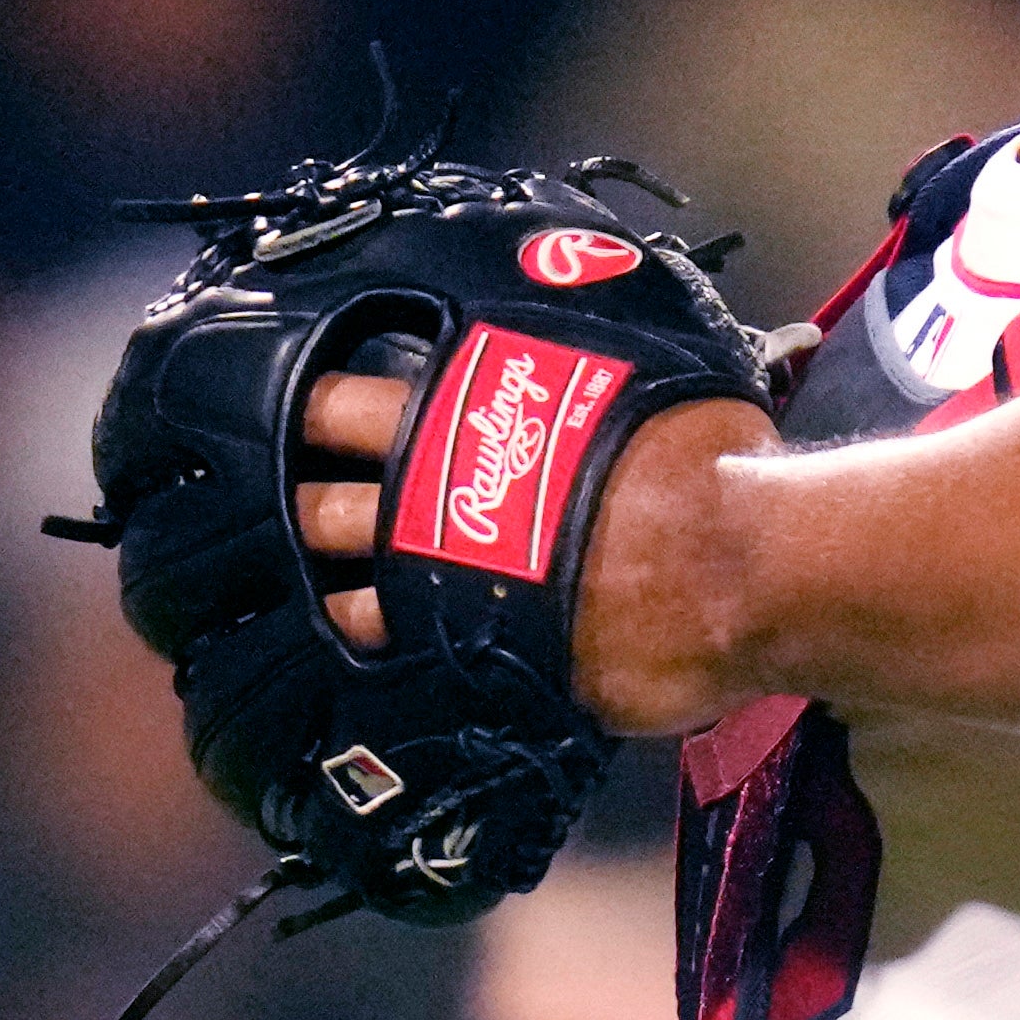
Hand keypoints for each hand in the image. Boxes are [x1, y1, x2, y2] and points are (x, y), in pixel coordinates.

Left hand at [295, 375, 775, 729]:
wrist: (733, 571)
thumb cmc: (709, 465)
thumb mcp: (654, 380)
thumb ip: (601, 378)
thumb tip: (613, 368)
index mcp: (464, 410)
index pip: (345, 400)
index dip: (318, 408)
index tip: (308, 413)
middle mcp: (430, 491)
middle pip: (318, 495)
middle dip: (298, 497)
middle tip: (286, 501)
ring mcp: (437, 577)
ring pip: (331, 578)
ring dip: (315, 574)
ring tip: (306, 577)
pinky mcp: (465, 651)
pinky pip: (385, 647)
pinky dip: (369, 643)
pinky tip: (367, 644)